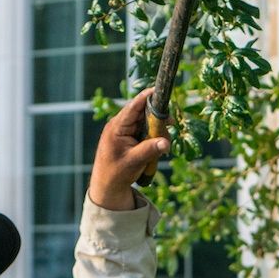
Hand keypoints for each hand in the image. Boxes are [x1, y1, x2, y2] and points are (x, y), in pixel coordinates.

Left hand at [88, 88, 169, 210]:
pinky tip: (158, 147)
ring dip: (157, 130)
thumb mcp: (134, 161)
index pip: (133, 106)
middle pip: (143, 113)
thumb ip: (150, 150)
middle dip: (157, 118)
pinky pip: (145, 132)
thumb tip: (167, 142)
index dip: (146, 97)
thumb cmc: (116, 174)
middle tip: (171, 124)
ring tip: (163, 143)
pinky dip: (154, 137)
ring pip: (146, 123)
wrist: (107, 187)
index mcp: (117, 127)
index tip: (158, 90)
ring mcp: (125, 131)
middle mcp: (120, 125)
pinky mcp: (130, 138)